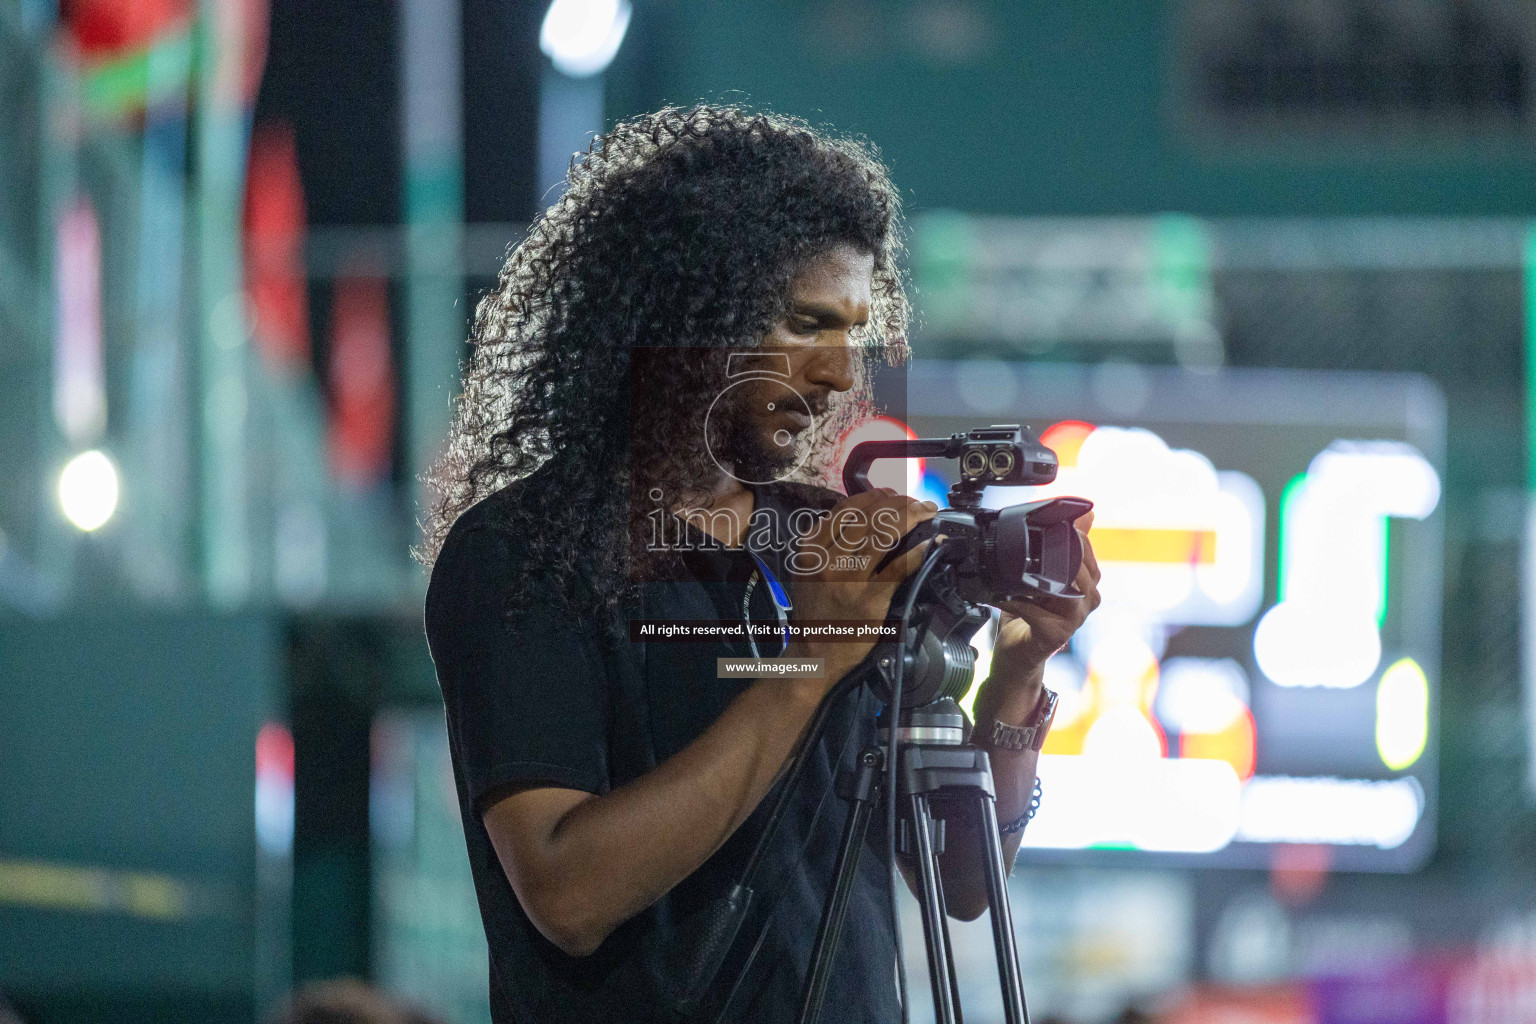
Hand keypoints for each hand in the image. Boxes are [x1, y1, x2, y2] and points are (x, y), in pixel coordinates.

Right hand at [783, 488, 937, 687]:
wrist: (814, 653)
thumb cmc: (815, 611)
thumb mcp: (807, 570)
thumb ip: (826, 544)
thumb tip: (864, 517)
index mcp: (810, 548)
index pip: (846, 509)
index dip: (875, 495)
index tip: (894, 495)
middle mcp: (826, 559)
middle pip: (868, 517)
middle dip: (899, 503)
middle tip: (917, 503)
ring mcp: (848, 579)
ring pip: (882, 535)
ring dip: (911, 518)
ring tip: (927, 512)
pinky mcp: (869, 599)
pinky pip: (897, 568)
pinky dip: (916, 552)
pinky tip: (930, 543)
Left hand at [976, 511, 1100, 723]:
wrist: (1016, 655)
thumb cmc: (1028, 615)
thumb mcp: (1041, 575)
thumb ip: (1060, 546)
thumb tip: (1084, 514)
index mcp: (1085, 584)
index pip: (1086, 552)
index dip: (1067, 536)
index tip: (1046, 525)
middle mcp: (1086, 601)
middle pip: (1083, 568)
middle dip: (1058, 553)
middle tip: (1029, 546)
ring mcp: (1075, 619)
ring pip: (1070, 589)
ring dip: (1041, 578)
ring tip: (1018, 572)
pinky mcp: (1058, 634)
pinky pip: (1038, 612)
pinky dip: (1016, 602)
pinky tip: (1002, 596)